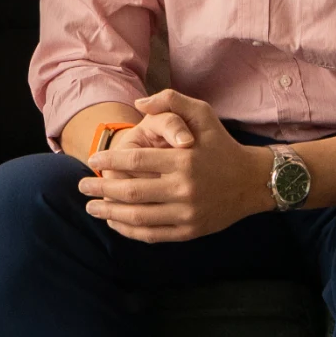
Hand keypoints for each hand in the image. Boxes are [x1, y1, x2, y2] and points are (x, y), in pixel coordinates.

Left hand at [79, 89, 268, 240]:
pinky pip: (152, 235)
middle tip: (82, 186)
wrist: (253, 181)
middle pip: (131, 192)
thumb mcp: (203, 113)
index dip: (109, 161)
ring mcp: (187, 212)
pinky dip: (129, 231)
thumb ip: (171, 102)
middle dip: (101, 189)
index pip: (136, 162)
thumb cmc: (222, 144)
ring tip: (92, 207)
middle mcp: (184, 188)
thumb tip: (139, 104)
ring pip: (138, 217)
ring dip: (109, 213)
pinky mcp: (189, 230)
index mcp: (184, 160)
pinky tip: (115, 222)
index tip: (92, 159)